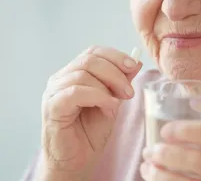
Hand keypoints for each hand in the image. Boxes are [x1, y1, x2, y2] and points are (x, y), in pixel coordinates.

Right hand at [41, 46, 141, 178]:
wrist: (77, 160)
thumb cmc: (91, 132)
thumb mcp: (112, 102)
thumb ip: (120, 82)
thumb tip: (136, 62)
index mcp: (74, 74)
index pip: (93, 52)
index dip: (115, 56)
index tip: (133, 66)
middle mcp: (61, 79)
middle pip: (89, 59)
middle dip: (115, 73)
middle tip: (129, 91)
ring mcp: (53, 92)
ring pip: (83, 74)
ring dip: (108, 86)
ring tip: (119, 102)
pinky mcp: (52, 107)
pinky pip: (76, 92)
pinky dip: (97, 96)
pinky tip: (108, 107)